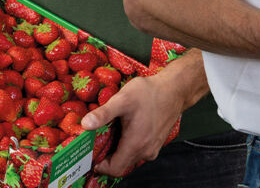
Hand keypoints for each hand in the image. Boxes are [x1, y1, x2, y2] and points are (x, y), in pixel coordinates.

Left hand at [79, 51, 205, 175]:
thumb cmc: (149, 93)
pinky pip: (138, 152)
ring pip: (129, 158)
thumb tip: (85, 125)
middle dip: (106, 156)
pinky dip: (128, 146)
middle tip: (97, 140)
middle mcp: (146, 151)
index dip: (100, 166)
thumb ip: (103, 114)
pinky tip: (124, 130)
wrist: (174, 90)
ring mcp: (153, 149)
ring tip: (110, 133)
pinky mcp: (156, 144)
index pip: (114, 169)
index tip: (90, 154)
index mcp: (135, 145)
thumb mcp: (122, 99)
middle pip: (121, 164)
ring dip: (117, 150)